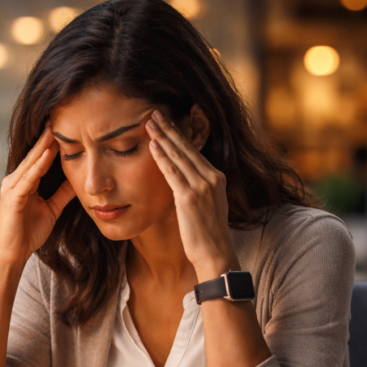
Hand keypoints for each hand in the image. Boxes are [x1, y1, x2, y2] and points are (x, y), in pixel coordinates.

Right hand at [0, 126, 76, 266]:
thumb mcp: (52, 209)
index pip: (39, 158)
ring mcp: (11, 188)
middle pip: (34, 155)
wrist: (13, 254)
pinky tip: (48, 155)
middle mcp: (14, 181)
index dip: (51, 143)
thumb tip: (78, 180)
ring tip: (55, 130)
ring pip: (30, 163)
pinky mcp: (12, 198)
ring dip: (43, 147)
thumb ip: (62, 194)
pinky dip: (38, 166)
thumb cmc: (29, 233)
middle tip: (59, 118)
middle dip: (46, 138)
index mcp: (23, 182)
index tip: (65, 127)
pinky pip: (28, 179)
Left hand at [146, 110, 238, 281]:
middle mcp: (211, 178)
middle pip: (186, 147)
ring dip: (162, 137)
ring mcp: (201, 186)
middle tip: (155, 113)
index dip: (179, 135)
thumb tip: (185, 184)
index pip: (194, 151)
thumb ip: (199, 190)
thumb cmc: (208, 235)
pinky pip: (172, 172)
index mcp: (217, 178)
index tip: (167, 123)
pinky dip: (161, 157)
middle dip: (169, 128)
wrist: (215, 254)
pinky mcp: (189, 197)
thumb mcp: (209, 206)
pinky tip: (152, 145)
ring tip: (149, 122)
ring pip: (178, 156)